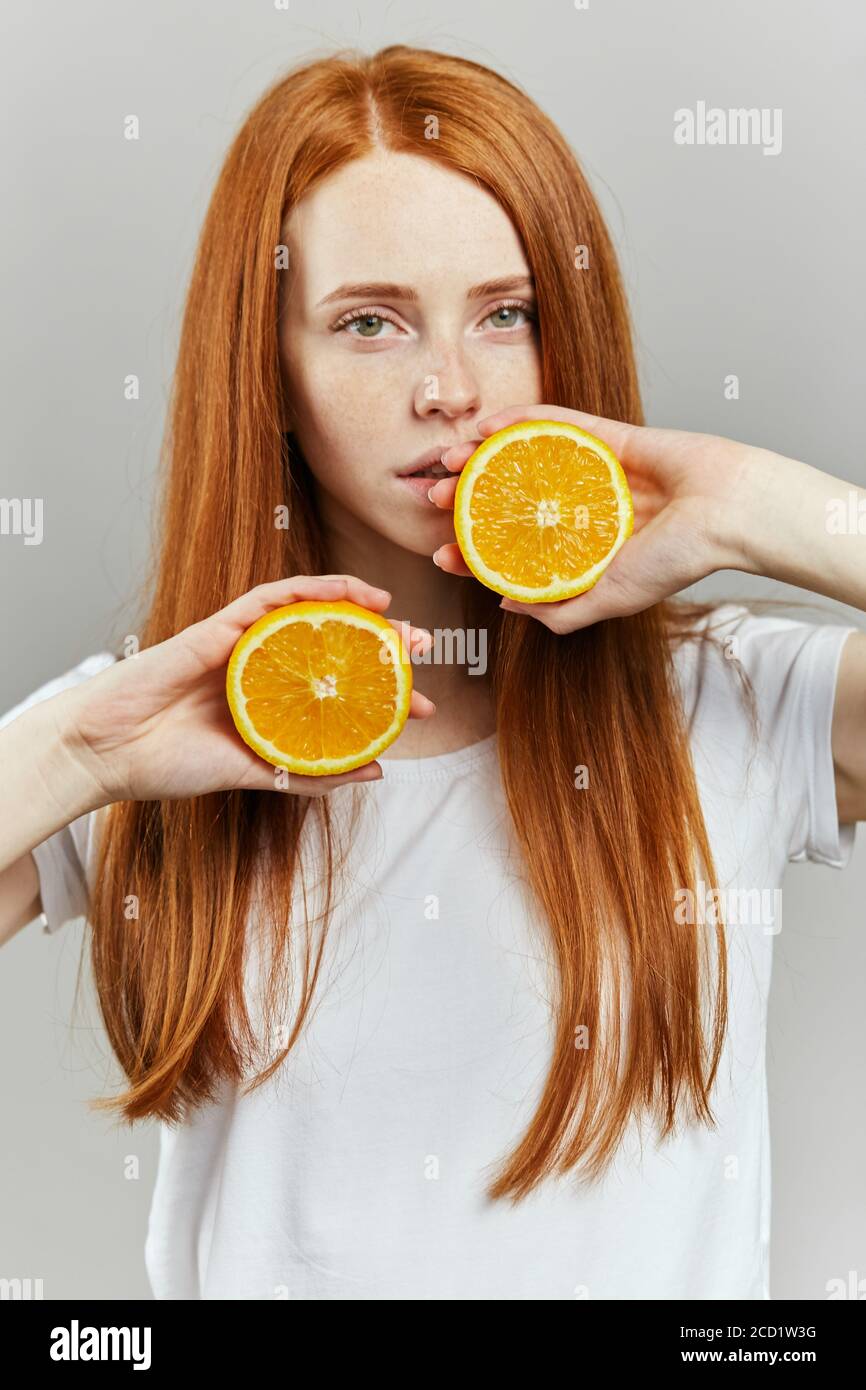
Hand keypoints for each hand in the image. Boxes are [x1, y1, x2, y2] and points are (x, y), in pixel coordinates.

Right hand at [57, 575, 435, 802]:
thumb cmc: (169, 764)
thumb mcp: (255, 776)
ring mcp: (242, 644)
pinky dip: (316, 589)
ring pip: (310, 616)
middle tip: (427, 651)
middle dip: (383, 647)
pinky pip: (274, 598)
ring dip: (359, 610)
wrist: (109, 752)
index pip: (340, 692)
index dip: (386, 695)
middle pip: (334, 648)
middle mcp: (263, 668)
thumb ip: (311, 773)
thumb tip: (376, 772)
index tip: (424, 708)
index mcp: (272, 703)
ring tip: (401, 619)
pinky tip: (353, 594)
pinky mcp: (220, 626)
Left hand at [428, 404, 756, 632]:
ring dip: (479, 456)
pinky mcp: (605, 435)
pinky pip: (555, 423)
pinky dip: (518, 420)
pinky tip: (485, 423)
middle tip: (430, 498)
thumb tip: (506, 604)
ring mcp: (590, 470)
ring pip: (522, 459)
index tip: (440, 552)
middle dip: (465, 499)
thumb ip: (561, 609)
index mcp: (579, 548)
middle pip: (508, 500)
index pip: (511, 549)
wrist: (726, 513)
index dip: (472, 550)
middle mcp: (579, 509)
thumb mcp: (610, 599)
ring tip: (445, 458)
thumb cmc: (677, 560)